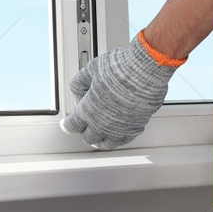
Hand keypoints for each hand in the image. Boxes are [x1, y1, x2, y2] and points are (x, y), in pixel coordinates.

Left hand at [60, 36, 176, 149]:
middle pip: (88, 137)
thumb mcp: (90, 70)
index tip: (67, 122)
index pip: (72, 126)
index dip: (68, 124)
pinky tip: (118, 129)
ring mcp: (120, 128)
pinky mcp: (136, 127)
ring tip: (100, 131)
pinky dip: (118, 137)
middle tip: (85, 122)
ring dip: (100, 138)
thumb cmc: (118, 68)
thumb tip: (78, 91)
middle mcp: (103, 125)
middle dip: (84, 130)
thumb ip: (79, 83)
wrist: (145, 69)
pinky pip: (124, 140)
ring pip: (106, 143)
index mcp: (88, 112)